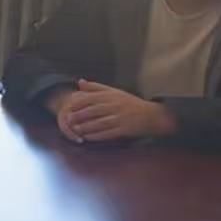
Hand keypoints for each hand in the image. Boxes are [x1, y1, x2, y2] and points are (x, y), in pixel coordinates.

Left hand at [56, 79, 174, 143]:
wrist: (152, 115)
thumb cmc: (130, 103)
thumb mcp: (114, 92)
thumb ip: (96, 87)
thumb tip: (79, 82)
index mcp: (112, 96)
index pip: (92, 97)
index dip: (79, 102)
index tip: (69, 106)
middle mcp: (116, 106)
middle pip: (94, 110)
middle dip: (80, 116)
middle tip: (68, 120)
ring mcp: (121, 118)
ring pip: (100, 123)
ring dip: (86, 127)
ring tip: (75, 130)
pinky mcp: (126, 129)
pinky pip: (109, 133)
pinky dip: (97, 136)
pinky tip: (88, 138)